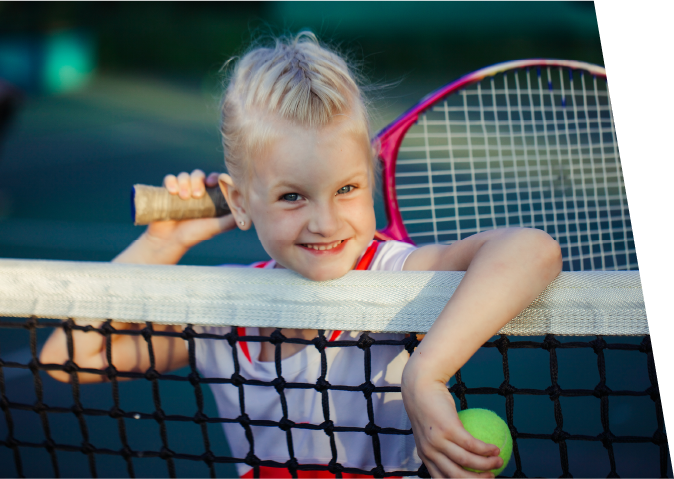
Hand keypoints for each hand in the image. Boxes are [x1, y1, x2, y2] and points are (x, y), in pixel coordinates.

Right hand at [144, 169, 236, 249]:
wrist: (170, 241)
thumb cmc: (194, 235)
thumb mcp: (215, 227)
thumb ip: (230, 220)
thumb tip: (246, 212)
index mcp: (208, 197)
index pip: (214, 179)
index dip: (214, 177)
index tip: (212, 182)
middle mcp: (195, 191)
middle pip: (199, 175)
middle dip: (198, 181)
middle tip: (196, 195)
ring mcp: (181, 190)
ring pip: (184, 175)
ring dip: (184, 182)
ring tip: (183, 197)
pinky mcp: (167, 191)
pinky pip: (169, 178)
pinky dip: (171, 181)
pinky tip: (173, 191)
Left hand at [402, 362, 502, 478]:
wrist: (420, 385)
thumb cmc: (428, 406)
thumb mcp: (430, 429)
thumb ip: (442, 443)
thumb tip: (463, 455)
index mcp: (424, 455)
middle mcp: (429, 452)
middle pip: (457, 476)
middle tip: (491, 476)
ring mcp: (438, 441)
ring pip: (467, 461)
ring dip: (487, 465)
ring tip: (499, 462)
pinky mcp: (448, 429)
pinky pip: (472, 444)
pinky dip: (486, 449)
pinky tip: (496, 448)